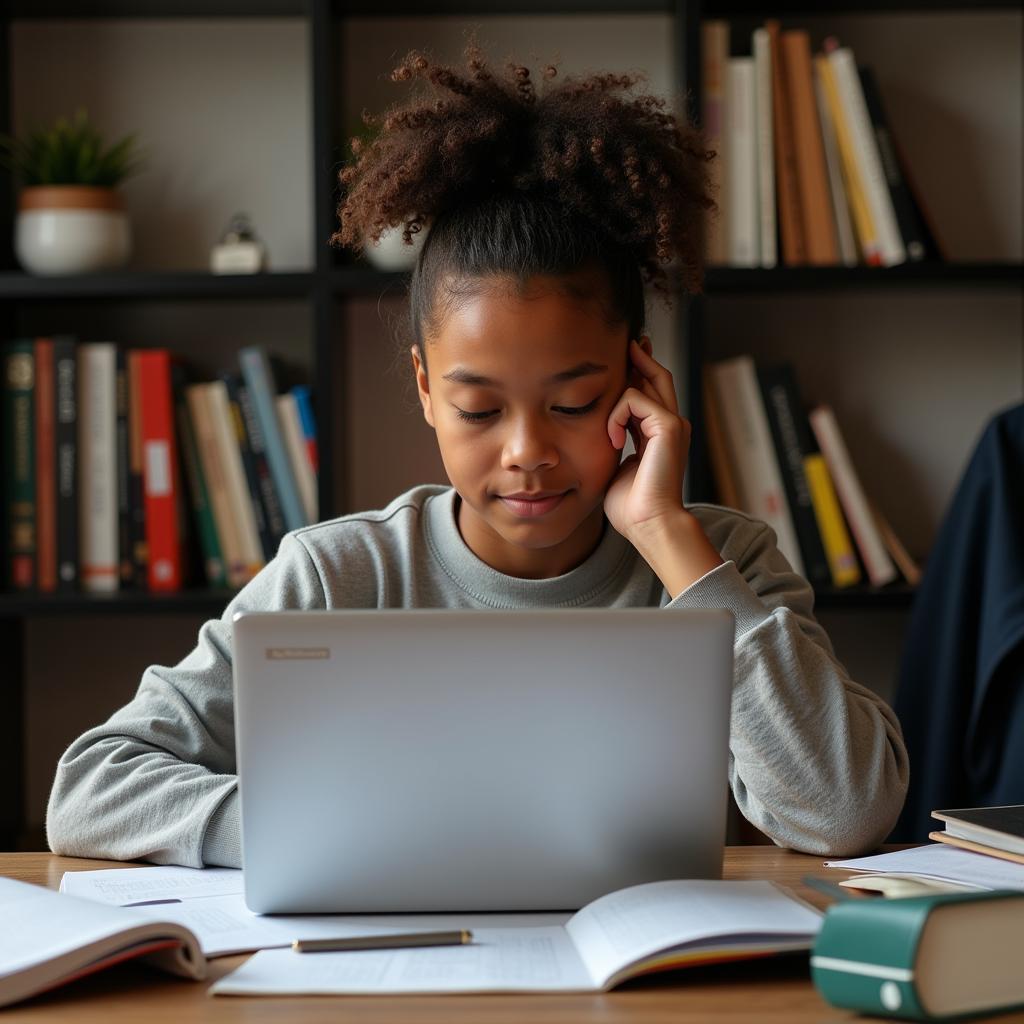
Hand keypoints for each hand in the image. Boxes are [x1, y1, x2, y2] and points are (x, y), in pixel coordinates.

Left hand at [603, 340, 690, 541]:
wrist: (648, 524)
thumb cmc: (630, 507)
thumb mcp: (615, 467)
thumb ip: (613, 446)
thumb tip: (601, 435)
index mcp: (659, 436)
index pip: (649, 393)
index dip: (636, 373)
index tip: (624, 357)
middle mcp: (671, 426)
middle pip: (658, 375)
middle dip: (640, 356)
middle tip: (627, 340)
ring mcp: (673, 424)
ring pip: (648, 379)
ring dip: (619, 396)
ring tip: (610, 433)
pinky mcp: (669, 426)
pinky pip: (634, 399)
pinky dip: (616, 417)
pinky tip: (613, 440)